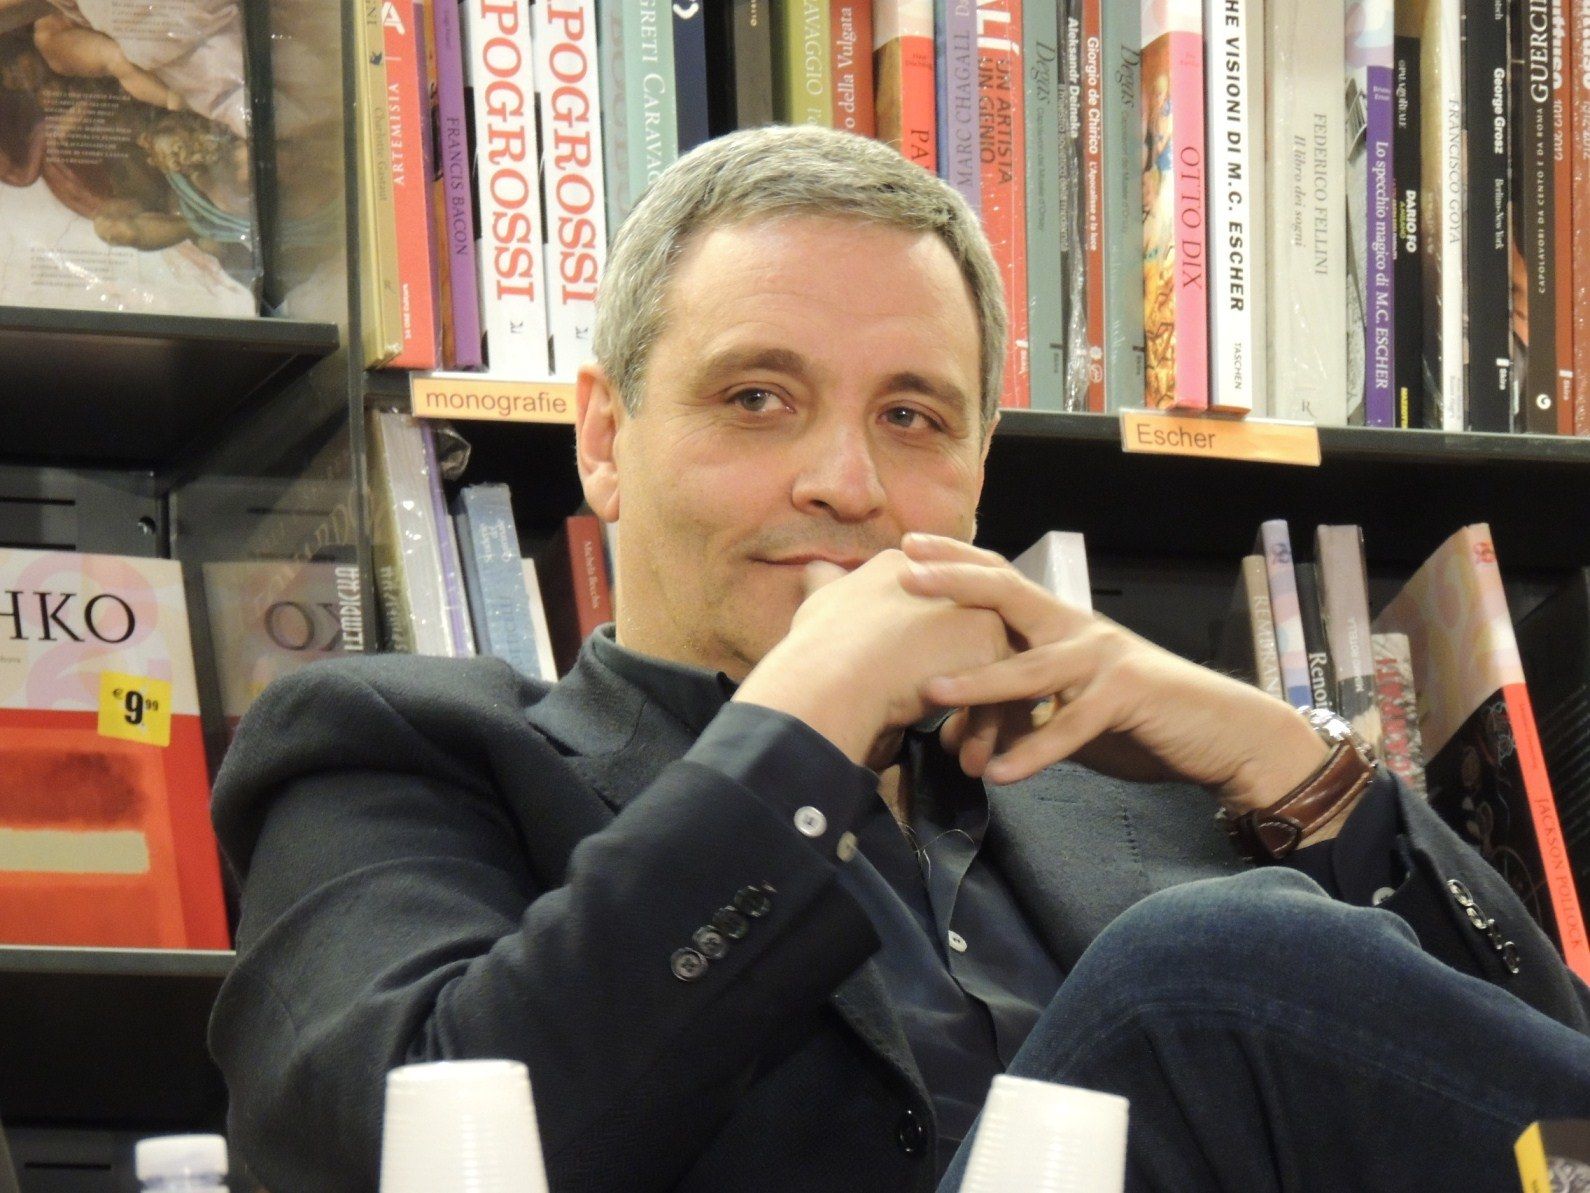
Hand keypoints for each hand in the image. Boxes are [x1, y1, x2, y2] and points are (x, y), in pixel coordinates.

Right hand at [733, 549, 1011, 769]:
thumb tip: (816, 570)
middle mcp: (946, 576)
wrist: (831, 678)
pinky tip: (970, 759)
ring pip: (988, 667)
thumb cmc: (820, 650)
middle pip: (968, 637)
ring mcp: (972, 606)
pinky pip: (1000, 689)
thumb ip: (826, 588)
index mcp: (906, 567)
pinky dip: (985, 727)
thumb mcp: (820, 606)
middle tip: (957, 735)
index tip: (924, 695)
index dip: (930, 658)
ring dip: (978, 718)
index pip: (936, 611)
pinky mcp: (988, 640)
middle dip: (967, 687)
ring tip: (967, 758)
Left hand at [897, 535, 1327, 815]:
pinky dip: (1034, 752)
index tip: (906, 547)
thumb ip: (1017, 713)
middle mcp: (1078, 629)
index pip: (1000, 580)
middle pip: (1009, 596)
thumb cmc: (1137, 717)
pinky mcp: (1128, 696)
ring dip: (980, 682)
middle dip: (954, 584)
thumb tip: (954, 737)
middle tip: (903, 576)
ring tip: (933, 691)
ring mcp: (1104, 658)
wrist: (1219, 732)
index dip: (955, 561)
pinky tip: (1000, 773)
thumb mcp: (1065, 710)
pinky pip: (1071, 726)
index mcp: (1059, 624)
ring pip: (1032, 669)